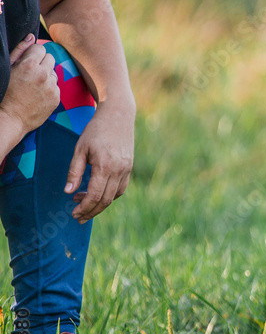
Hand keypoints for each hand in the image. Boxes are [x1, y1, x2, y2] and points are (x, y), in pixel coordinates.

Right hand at [0, 34, 59, 133]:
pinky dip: (49, 88)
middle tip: (30, 72)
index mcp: (29, 65)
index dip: (33, 54)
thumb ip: (19, 50)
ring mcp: (52, 87)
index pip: (40, 48)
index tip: (27, 61)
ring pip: (54, 73)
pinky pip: (56, 86)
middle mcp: (43, 75)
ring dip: (46, 75)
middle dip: (41, 62)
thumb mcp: (7, 68)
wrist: (11, 117)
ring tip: (33, 84)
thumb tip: (32, 37)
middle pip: (50, 58)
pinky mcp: (57, 98)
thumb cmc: (5, 92)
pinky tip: (37, 94)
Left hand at [64, 98, 134, 221]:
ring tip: (83, 204)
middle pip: (105, 200)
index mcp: (105, 166)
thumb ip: (75, 171)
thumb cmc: (95, 130)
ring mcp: (126, 170)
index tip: (74, 213)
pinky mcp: (129, 168)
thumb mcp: (80, 149)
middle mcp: (119, 171)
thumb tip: (69, 192)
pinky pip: (120, 188)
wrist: (118, 116)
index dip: (84, 208)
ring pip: (114, 196)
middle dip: (91, 211)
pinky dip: (108, 195)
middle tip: (78, 217)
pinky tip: (97, 193)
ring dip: (99, 204)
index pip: (94, 195)